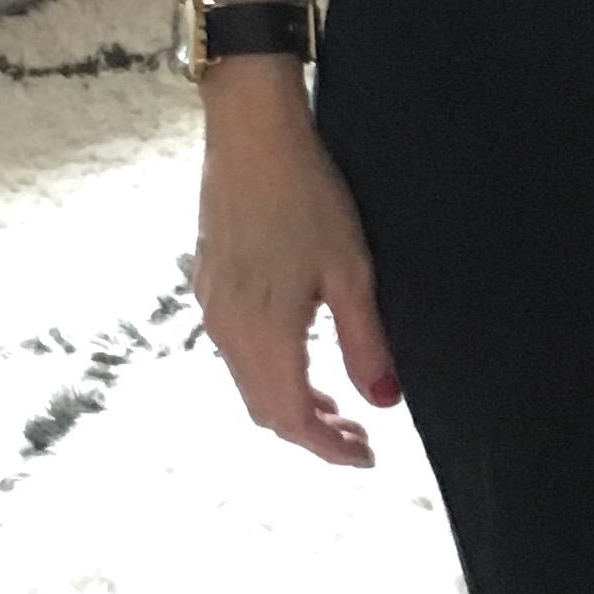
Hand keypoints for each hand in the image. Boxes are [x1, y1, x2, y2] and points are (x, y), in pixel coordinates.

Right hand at [188, 68, 400, 468]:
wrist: (250, 135)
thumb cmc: (307, 196)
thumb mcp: (351, 272)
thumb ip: (365, 343)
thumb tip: (385, 403)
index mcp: (265, 333)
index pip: (293, 418)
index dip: (329, 448)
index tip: (367, 457)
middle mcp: (228, 329)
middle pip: (265, 410)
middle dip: (311, 433)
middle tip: (359, 437)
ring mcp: (212, 306)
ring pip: (247, 383)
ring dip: (290, 403)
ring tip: (336, 403)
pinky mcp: (208, 283)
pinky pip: (235, 351)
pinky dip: (269, 372)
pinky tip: (300, 355)